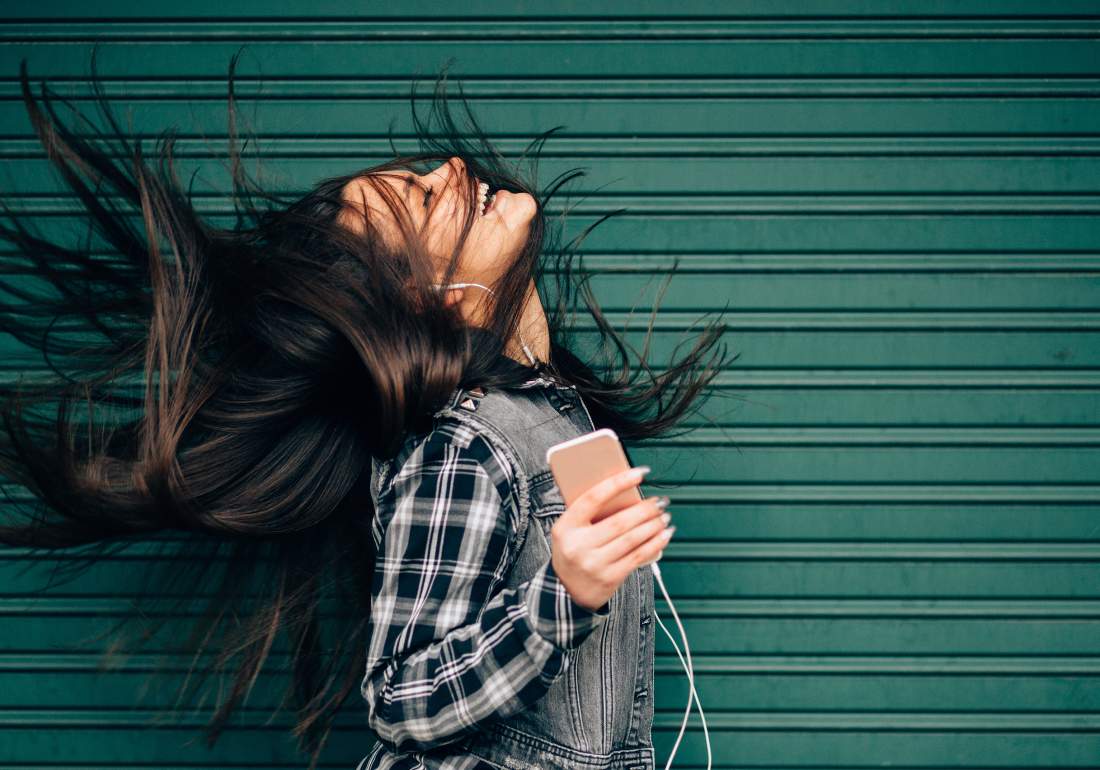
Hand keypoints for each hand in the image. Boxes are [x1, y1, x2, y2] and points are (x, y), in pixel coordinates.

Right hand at [550, 466, 673, 611]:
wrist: (566, 590)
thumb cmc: (573, 551)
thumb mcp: (570, 530)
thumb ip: (590, 513)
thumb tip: (625, 491)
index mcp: (566, 527)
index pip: (593, 498)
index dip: (618, 483)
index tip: (639, 473)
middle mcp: (578, 546)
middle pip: (619, 521)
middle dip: (645, 509)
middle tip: (660, 501)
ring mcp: (594, 564)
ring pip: (632, 539)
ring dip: (653, 525)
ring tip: (664, 516)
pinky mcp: (609, 578)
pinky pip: (638, 557)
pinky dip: (655, 544)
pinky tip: (664, 535)